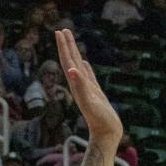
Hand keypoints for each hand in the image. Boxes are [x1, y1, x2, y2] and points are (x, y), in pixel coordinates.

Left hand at [56, 26, 122, 149]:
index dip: (64, 47)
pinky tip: (84, 64)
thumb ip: (81, 85)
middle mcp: (79, 85)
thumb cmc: (100, 120)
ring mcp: (87, 89)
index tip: (60, 32)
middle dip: (67, 46)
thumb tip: (72, 70)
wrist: (106, 135)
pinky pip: (89, 77)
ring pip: (79, 67)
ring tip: (72, 42)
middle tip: (63, 30)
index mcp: (76, 85)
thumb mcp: (90, 102)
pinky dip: (85, 68)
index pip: (68, 62)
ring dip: (75, 54)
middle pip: (71, 61)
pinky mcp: (95, 94)